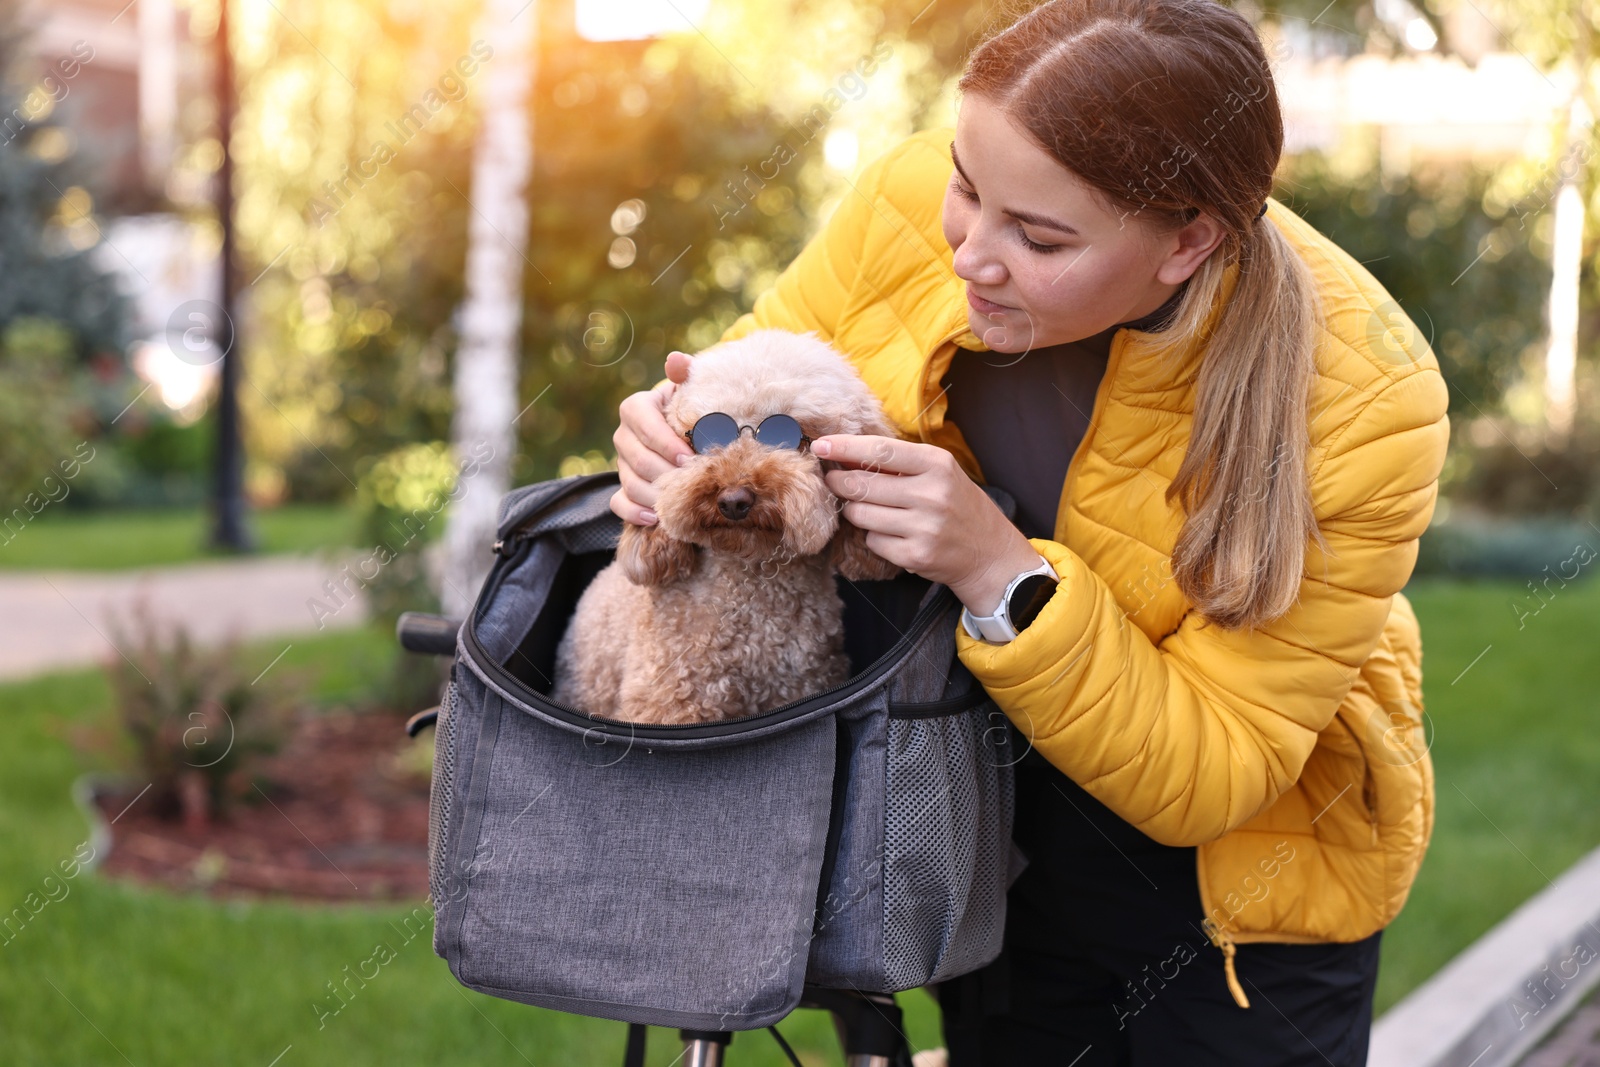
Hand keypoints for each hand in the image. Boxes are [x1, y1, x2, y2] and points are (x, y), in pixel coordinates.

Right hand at [610, 351, 694, 524]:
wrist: (690, 434)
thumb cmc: (693, 410)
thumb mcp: (691, 389)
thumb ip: (685, 373)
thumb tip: (676, 361)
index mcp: (636, 408)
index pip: (642, 422)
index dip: (663, 442)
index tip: (688, 457)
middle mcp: (624, 436)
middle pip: (636, 458)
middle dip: (663, 473)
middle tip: (690, 482)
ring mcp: (622, 463)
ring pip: (630, 482)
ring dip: (655, 495)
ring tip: (679, 501)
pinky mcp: (623, 487)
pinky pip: (619, 503)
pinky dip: (635, 512)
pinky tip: (656, 518)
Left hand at [813, 434, 1043, 615]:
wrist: (988, 552)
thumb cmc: (957, 504)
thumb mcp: (938, 473)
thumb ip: (897, 463)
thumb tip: (844, 454)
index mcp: (937, 464)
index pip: (879, 451)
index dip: (845, 447)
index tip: (820, 445)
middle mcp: (931, 494)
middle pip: (861, 484)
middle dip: (839, 482)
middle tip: (833, 480)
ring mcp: (923, 527)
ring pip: (860, 514)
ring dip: (856, 511)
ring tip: (871, 509)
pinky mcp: (914, 555)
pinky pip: (872, 540)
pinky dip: (874, 536)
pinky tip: (892, 533)